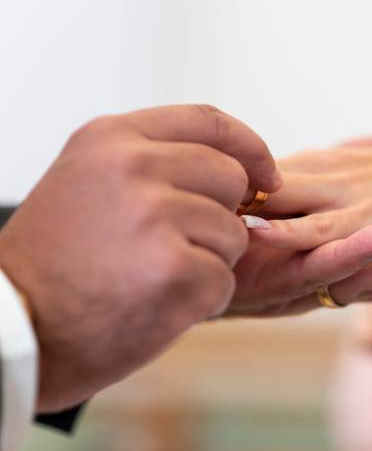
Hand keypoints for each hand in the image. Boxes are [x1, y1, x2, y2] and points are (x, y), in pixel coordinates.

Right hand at [0, 104, 279, 411]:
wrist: (14, 328)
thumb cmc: (54, 263)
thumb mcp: (87, 182)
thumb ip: (153, 163)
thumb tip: (235, 171)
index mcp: (113, 139)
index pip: (209, 122)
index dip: (250, 147)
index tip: (268, 175)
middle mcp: (135, 169)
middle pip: (231, 178)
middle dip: (222, 216)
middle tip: (176, 246)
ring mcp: (157, 218)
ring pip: (234, 233)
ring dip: (209, 262)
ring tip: (153, 277)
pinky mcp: (176, 271)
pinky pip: (225, 280)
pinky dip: (202, 299)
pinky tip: (156, 305)